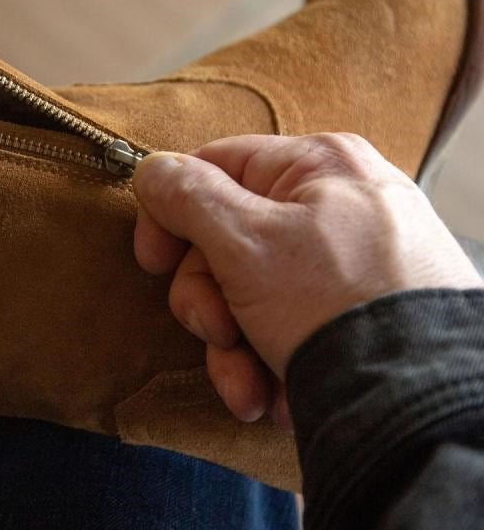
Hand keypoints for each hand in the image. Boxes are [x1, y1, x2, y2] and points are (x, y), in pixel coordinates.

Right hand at [133, 133, 482, 426]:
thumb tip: (152, 171)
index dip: (170, 213)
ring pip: (252, 289)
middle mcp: (338, 203)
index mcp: (317, 164)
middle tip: (216, 332)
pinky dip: (269, 360)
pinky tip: (275, 395)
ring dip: (234, 345)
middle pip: (229, 237)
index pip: (215, 166)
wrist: (421, 409)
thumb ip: (188, 196)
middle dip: (208, 300)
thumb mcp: (246, 243)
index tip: (152, 262)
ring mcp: (351, 259)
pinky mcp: (357, 310)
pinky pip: (288, 320)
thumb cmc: (338, 306)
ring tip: (248, 385)